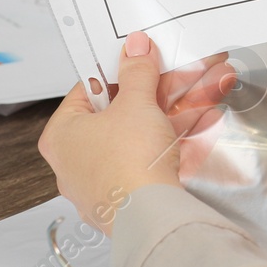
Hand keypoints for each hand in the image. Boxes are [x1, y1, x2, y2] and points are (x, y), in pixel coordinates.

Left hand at [37, 30, 235, 234]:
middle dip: (160, 92)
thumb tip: (134, 49)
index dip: (119, 70)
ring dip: (176, 112)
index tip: (140, 60)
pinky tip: (204, 121)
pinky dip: (176, 139)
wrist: (151, 218)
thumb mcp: (136, 104)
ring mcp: (102, 182)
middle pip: (120, 113)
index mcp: (62, 135)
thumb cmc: (127, 167)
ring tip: (205, 92)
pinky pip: (152, 159)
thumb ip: (137, 71)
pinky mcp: (128, 197)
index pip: (88, 90)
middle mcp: (76, 162)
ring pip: (142, 136)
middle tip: (181, 75)